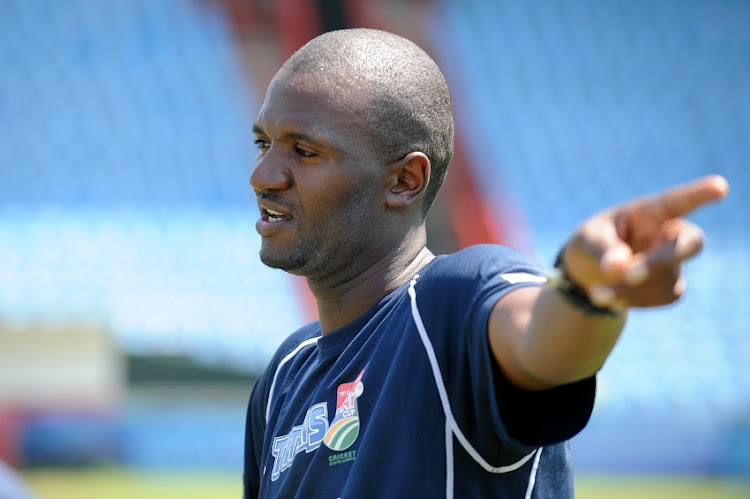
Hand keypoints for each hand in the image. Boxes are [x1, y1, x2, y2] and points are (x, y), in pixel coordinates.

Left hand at [560, 175, 729, 309]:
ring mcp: (675, 260)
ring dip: (633, 288)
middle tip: (630, 274)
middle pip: (690, 242)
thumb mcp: (588, 240)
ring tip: (598, 292)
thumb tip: (621, 267)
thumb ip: (603, 249)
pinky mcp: (672, 286)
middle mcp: (669, 233)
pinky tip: (610, 297)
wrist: (591, 273)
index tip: (720, 186)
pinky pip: (662, 296)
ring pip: (669, 277)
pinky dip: (633, 299)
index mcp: (648, 212)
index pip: (677, 201)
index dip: (698, 194)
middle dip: (661, 260)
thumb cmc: (593, 243)